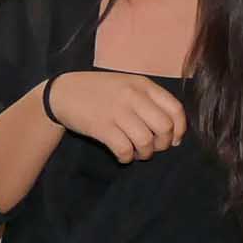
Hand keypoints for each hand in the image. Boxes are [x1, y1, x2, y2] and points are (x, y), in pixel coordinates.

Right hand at [42, 70, 186, 161]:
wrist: (63, 93)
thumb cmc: (99, 91)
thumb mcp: (127, 85)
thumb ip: (149, 100)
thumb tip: (172, 129)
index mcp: (143, 85)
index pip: (175, 109)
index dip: (180, 129)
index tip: (174, 140)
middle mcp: (133, 96)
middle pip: (164, 127)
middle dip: (163, 144)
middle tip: (153, 148)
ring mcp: (116, 111)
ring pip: (146, 140)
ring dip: (145, 153)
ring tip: (138, 153)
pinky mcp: (101, 127)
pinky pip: (124, 148)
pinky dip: (127, 158)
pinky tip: (123, 156)